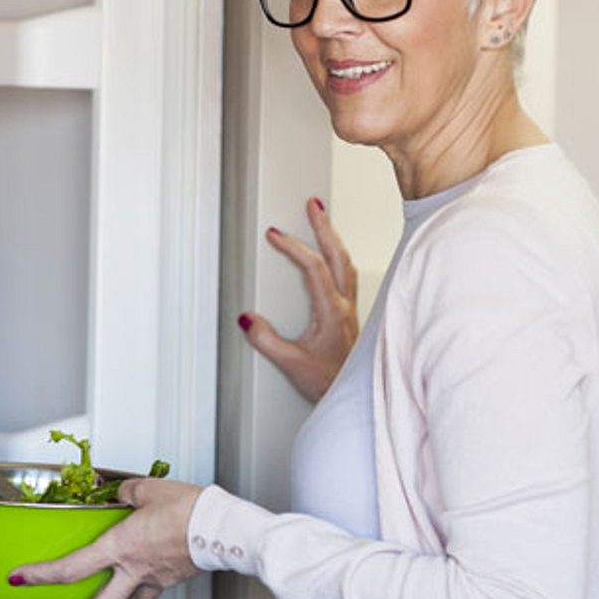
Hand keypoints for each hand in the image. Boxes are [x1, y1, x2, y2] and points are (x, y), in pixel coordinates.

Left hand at [7, 478, 202, 598]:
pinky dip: (141, 598)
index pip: (71, 568)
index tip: (20, 578)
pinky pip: (150, 597)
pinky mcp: (170, 581)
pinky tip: (140, 587)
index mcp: (121, 547)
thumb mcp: (149, 489)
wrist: (221, 526)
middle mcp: (133, 570)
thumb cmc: (189, 509)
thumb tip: (120, 492)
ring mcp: (153, 580)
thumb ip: (127, 492)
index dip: (40, 576)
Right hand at [239, 198, 358, 403]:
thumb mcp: (290, 363)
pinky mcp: (348, 314)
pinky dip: (337, 256)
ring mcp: (349, 309)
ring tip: (321, 219)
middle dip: (324, 226)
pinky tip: (331, 255)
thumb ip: (266, 340)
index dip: (294, 248)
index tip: (275, 235)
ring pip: (345, 263)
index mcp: (332, 311)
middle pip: (337, 255)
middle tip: (313, 204)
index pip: (313, 268)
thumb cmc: (329, 382)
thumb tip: (247, 320)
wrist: (352, 395)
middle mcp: (344, 306)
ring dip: (333, 238)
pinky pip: (346, 275)